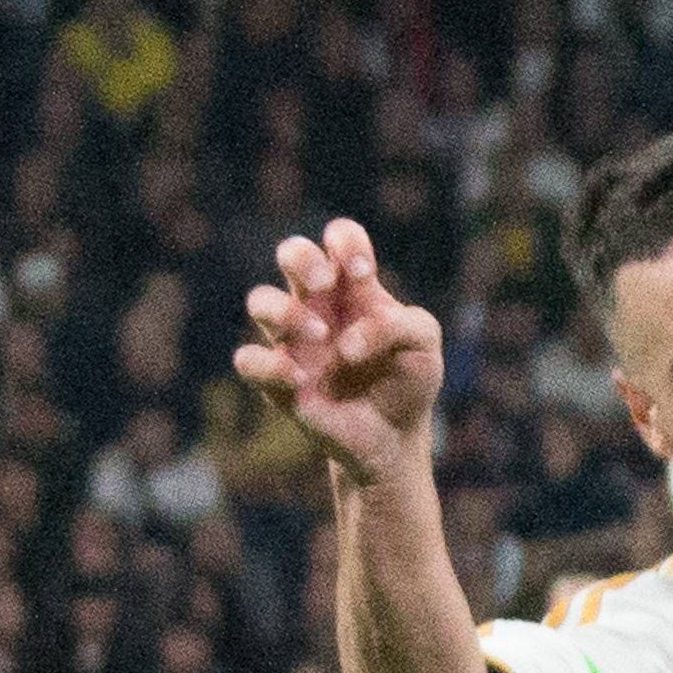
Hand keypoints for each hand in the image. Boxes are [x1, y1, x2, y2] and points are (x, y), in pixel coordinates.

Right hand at [233, 217, 441, 491]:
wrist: (396, 436)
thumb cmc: (408, 378)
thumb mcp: (424, 344)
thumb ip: (399, 325)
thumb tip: (345, 341)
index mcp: (354, 287)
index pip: (339, 237)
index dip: (345, 242)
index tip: (362, 273)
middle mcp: (318, 305)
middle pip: (291, 252)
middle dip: (302, 258)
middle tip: (325, 284)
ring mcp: (294, 340)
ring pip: (260, 300)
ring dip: (286, 312)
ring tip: (321, 336)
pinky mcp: (278, 379)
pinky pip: (248, 360)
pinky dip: (269, 365)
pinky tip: (301, 379)